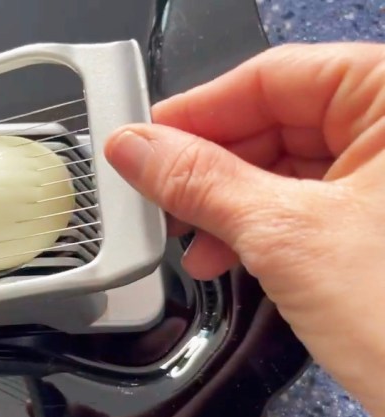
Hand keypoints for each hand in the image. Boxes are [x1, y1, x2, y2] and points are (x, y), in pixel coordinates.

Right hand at [104, 43, 384, 416]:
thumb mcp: (286, 238)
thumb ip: (201, 183)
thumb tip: (136, 149)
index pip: (274, 77)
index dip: (197, 112)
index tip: (142, 142)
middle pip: (278, 122)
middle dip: (210, 171)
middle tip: (155, 198)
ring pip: (288, 167)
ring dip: (228, 207)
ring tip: (190, 243)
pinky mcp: (383, 225)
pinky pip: (308, 204)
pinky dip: (260, 230)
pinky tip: (225, 258)